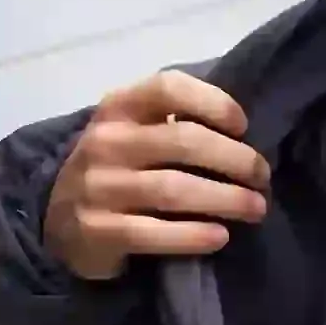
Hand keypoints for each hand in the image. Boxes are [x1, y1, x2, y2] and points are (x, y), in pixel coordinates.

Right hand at [43, 71, 268, 282]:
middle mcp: (105, 141)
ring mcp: (98, 186)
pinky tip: (221, 237)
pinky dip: (194, 235)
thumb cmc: (121, 168)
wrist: (63, 221)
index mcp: (119, 107)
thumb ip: (177, 123)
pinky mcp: (97, 230)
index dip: (214, 103)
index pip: (169, 87)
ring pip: (175, 189)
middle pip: (184, 141)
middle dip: (236, 160)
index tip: (243, 127)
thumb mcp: (137, 131)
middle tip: (262, 178)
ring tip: (256, 209)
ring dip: (227, 200)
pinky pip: (154, 233)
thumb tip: (246, 137)